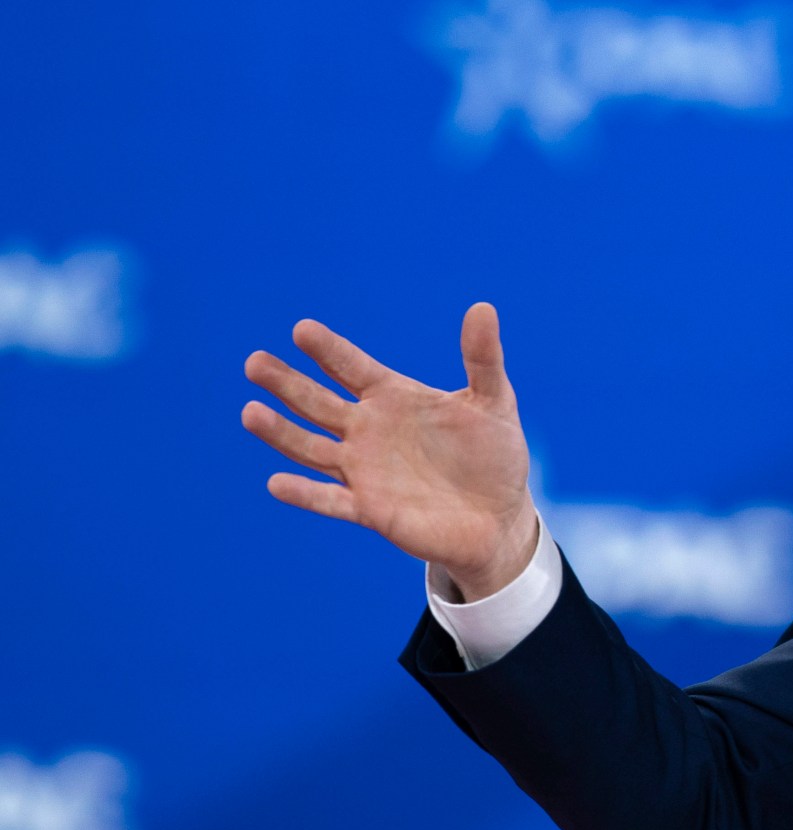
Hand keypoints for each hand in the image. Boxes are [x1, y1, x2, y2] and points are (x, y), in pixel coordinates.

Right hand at [243, 303, 538, 599]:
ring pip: (311, 448)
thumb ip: (483, 358)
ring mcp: (365, 470)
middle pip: (317, 402)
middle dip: (286, 383)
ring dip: (281, 432)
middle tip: (255, 362)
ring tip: (250, 413)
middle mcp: (369, 430)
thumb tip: (482, 307)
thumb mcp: (495, 403)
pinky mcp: (371, 510)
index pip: (351, 367)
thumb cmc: (495, 457)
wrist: (500, 518)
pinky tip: (277, 483)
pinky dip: (305, 494)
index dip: (328, 350)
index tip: (302, 330)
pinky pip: (331, 501)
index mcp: (394, 398)